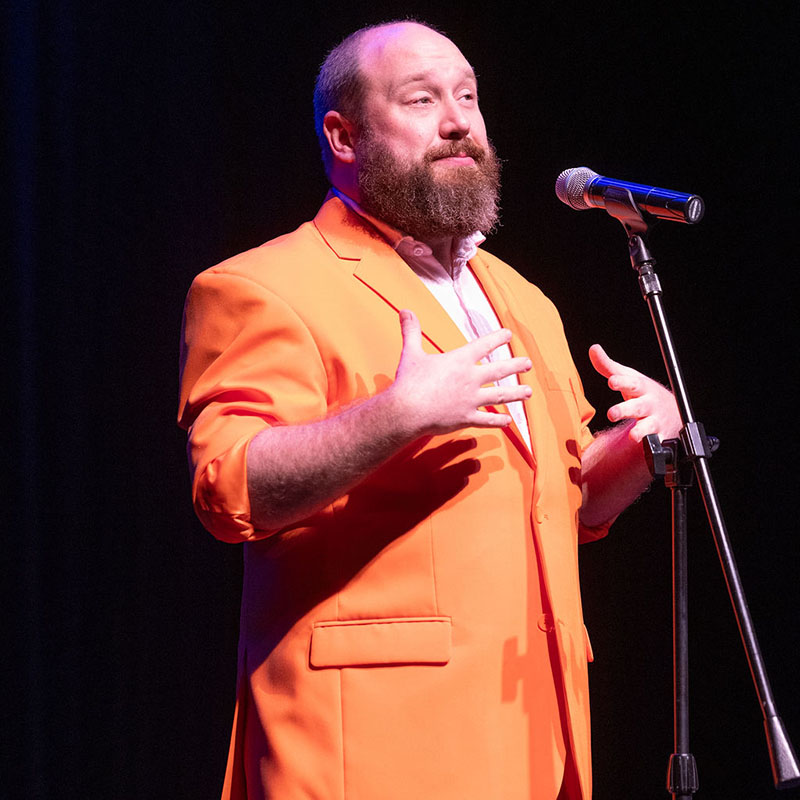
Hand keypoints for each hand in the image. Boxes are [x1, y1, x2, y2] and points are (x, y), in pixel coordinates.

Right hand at [391, 309, 531, 435]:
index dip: (498, 338)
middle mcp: (470, 378)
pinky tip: (508, 421)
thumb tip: (404, 310)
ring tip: (528, 392)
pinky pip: (487, 420)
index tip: (508, 335)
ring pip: (500, 396)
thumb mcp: (411, 353)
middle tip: (528, 364)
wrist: (407, 411)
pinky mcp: (466, 418)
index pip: (484, 345)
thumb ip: (412, 331)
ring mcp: (471, 400)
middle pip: (499, 370)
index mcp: (460, 360)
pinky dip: (498, 421)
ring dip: (516, 394)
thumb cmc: (409, 382)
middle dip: (516, 366)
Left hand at [589, 344, 681, 443]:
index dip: (622, 382)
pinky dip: (653, 446)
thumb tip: (593, 349)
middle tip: (612, 413)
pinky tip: (648, 447)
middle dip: (626, 409)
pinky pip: (657, 443)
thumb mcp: (629, 377)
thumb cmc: (644, 393)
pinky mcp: (660, 436)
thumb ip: (608, 366)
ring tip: (634, 435)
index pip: (631, 383)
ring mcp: (655, 421)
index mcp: (640, 387)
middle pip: (638, 406)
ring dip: (641, 431)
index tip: (612, 381)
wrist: (673, 412)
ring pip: (649, 426)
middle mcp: (649, 403)